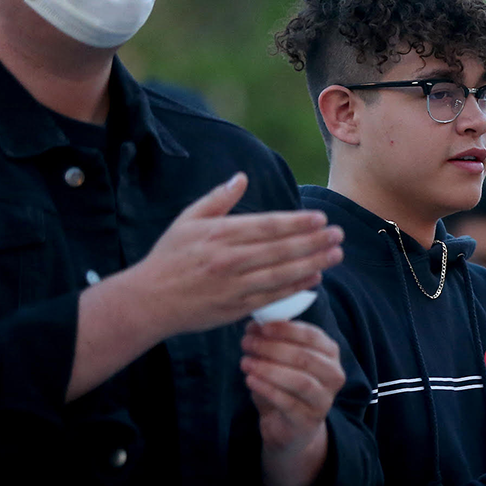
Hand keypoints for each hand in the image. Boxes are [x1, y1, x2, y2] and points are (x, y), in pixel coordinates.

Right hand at [128, 173, 344, 340]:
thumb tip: (241, 177)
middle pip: (280, 249)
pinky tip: (315, 278)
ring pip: (282, 273)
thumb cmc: (169, 258)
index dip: (297, 222)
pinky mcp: (236, 308)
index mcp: (218, 234)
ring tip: (335, 255)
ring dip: (313, 263)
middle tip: (338, 235)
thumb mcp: (187, 221)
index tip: (320, 218)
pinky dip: (296, 287)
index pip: (267, 226)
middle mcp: (229, 259)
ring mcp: (234, 285)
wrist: (147, 301)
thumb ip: (218, 200)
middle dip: (314, 241)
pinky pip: (273, 296)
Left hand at [241, 320, 345, 485]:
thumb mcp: (283, 360)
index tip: (261, 327)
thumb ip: (273, 342)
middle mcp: (333, 375)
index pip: (313, 336)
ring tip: (245, 362)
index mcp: (330, 354)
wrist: (290, 426)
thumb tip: (253, 325)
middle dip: (272, 348)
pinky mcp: (309, 420)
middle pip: (305, 357)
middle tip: (247, 344)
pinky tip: (250, 380)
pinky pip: (288, 403)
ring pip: (300, 381)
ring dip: (269, 369)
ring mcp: (324, 400)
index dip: (286, 329)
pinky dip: (268, 389)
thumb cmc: (286, 386)